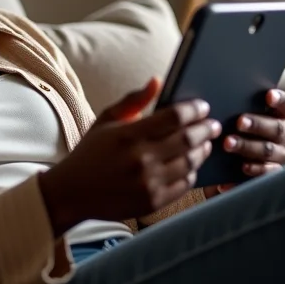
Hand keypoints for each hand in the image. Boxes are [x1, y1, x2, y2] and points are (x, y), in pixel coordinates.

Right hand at [38, 78, 221, 235]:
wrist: (72, 193)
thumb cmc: (90, 152)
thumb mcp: (105, 120)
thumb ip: (133, 100)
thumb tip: (157, 80)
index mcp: (129, 135)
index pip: (174, 117)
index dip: (194, 109)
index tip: (202, 106)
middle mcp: (141, 159)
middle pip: (188, 139)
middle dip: (205, 128)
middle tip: (212, 124)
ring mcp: (149, 183)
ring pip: (191, 162)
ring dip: (202, 150)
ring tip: (205, 143)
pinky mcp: (153, 203)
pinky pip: (185, 185)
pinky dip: (192, 172)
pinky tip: (191, 164)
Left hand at [210, 89, 284, 194]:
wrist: (221, 162)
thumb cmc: (228, 128)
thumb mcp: (230, 117)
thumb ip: (231, 107)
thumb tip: (214, 99)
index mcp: (276, 116)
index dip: (280, 100)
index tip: (268, 95)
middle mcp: (281, 135)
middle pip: (277, 128)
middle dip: (257, 124)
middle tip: (239, 122)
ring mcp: (278, 154)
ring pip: (269, 150)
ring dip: (248, 146)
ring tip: (228, 143)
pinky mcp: (270, 173)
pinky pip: (267, 172)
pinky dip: (253, 169)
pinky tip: (240, 167)